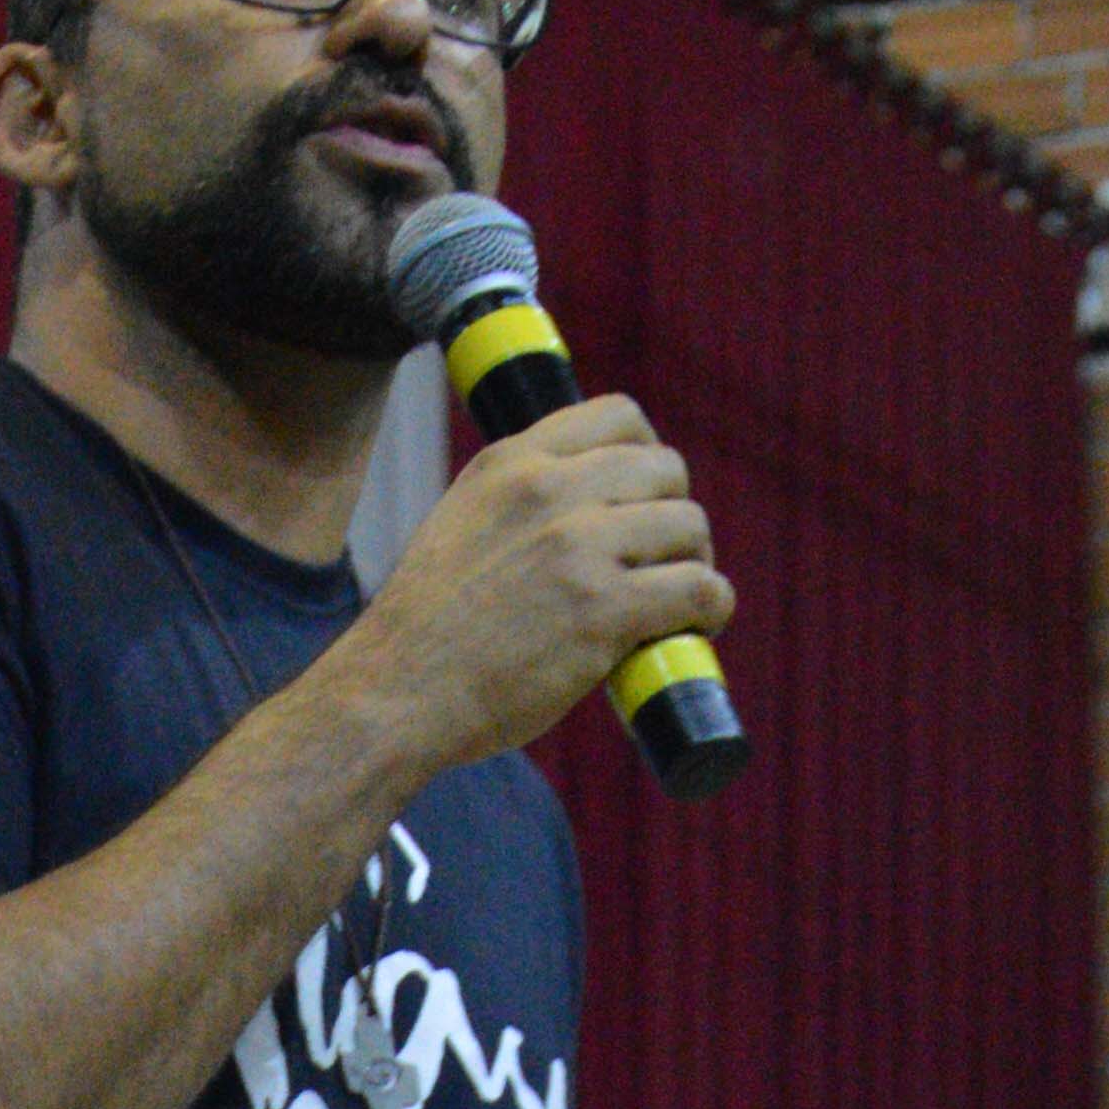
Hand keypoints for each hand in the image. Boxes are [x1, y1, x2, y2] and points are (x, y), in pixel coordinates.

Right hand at [358, 394, 730, 770]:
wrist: (397, 692)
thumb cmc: (427, 628)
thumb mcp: (462, 524)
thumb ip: (520, 501)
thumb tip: (587, 507)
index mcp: (514, 461)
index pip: (620, 416)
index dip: (649, 456)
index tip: (646, 498)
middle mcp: (550, 491)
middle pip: (666, 470)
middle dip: (674, 515)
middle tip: (662, 563)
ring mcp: (578, 547)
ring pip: (689, 527)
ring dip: (696, 563)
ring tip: (678, 602)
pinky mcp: (602, 610)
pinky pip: (697, 588)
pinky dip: (712, 607)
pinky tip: (699, 625)